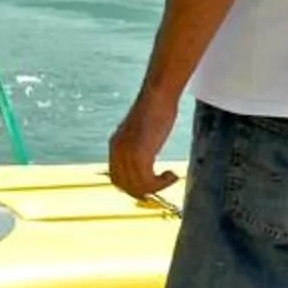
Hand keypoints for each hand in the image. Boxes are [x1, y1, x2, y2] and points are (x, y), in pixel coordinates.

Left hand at [107, 87, 180, 202]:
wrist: (158, 96)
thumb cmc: (155, 110)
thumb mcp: (140, 132)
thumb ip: (138, 147)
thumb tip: (145, 162)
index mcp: (115, 147)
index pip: (116, 179)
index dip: (132, 187)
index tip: (149, 185)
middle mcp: (117, 152)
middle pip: (125, 186)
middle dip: (144, 191)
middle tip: (161, 184)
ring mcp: (128, 154)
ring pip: (139, 186)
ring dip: (157, 187)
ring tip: (170, 178)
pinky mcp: (141, 154)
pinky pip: (149, 181)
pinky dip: (162, 183)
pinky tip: (172, 174)